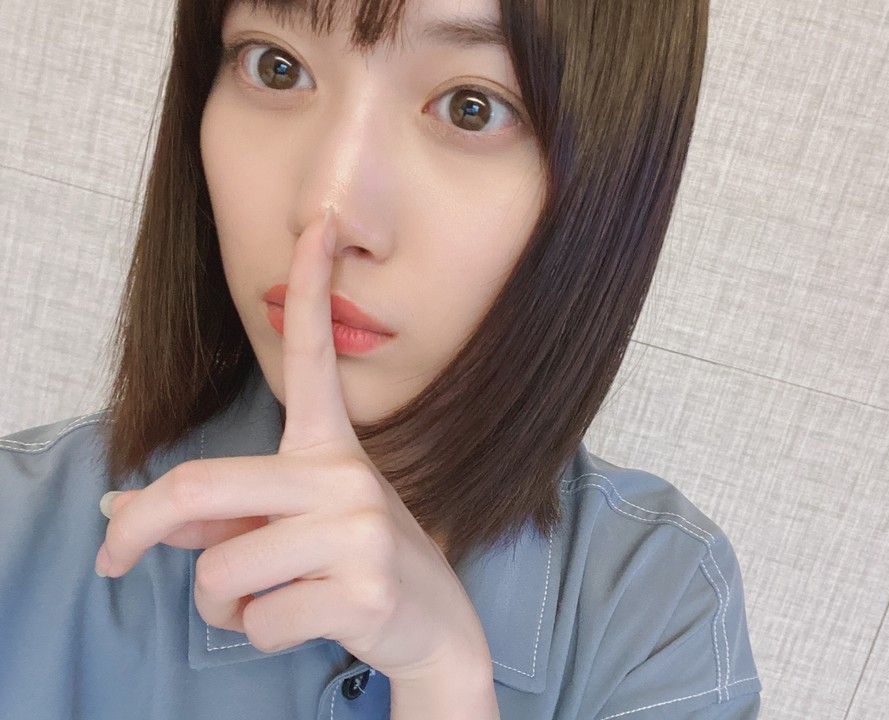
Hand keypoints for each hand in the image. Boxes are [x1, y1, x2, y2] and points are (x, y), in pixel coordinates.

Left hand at [95, 207, 492, 682]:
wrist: (433, 626)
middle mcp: (346, 474)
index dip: (312, 286)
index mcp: (330, 448)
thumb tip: (116, 509)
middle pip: (200, 484)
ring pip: (220, 570)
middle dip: (136, 531)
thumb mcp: (286, 527)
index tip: (319, 225)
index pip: (315, 356)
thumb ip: (210, 512)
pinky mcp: (364, 589)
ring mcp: (359, 529)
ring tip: (267, 599)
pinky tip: (306, 621)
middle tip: (109, 559)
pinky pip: (258, 620)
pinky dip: (259, 633)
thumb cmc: (350, 566)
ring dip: (220, 603)